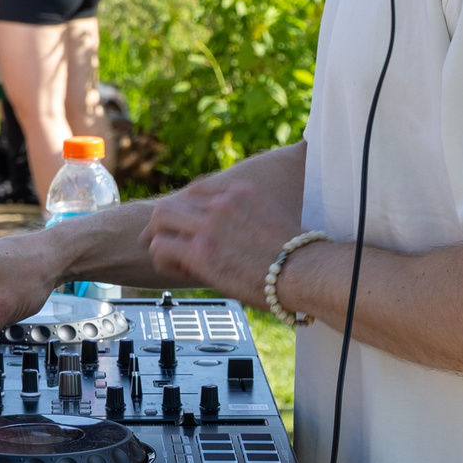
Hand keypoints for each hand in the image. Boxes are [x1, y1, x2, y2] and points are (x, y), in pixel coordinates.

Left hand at [139, 152, 308, 306]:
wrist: (305, 271)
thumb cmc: (299, 255)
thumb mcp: (273, 219)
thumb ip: (247, 219)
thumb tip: (238, 239)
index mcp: (240, 191)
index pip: (196, 191)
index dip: (187, 211)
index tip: (188, 227)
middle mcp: (221, 203)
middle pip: (174, 202)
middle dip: (163, 221)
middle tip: (157, 236)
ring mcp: (209, 225)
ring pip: (161, 220)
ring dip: (158, 238)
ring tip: (163, 255)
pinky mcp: (201, 251)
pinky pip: (162, 248)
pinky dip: (163, 260)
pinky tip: (175, 271)